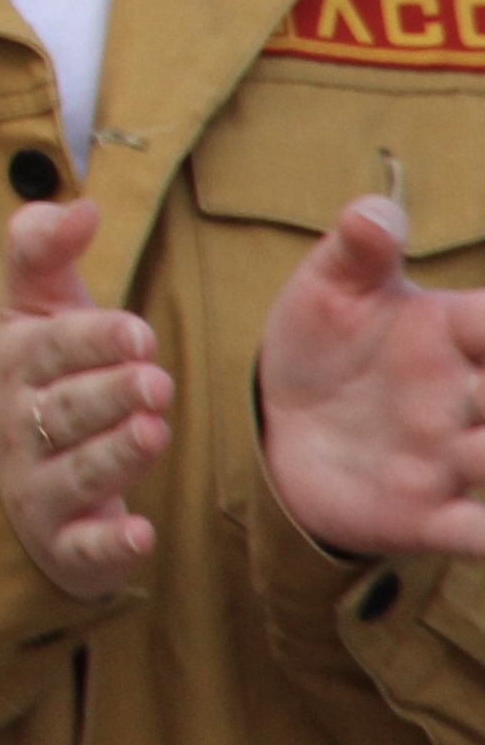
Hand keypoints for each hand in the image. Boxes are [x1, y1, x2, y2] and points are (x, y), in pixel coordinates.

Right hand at [0, 200, 171, 599]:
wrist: (16, 479)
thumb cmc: (43, 381)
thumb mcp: (34, 310)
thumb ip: (45, 248)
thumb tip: (81, 204)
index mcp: (17, 366)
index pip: (49, 347)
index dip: (92, 339)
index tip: (138, 332)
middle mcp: (20, 427)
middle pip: (64, 410)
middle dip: (108, 394)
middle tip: (155, 381)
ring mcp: (39, 488)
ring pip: (76, 472)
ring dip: (115, 455)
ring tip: (154, 432)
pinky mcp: (65, 544)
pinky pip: (83, 548)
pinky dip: (109, 546)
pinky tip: (139, 535)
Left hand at [257, 196, 484, 560]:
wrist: (279, 422)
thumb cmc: (324, 344)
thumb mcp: (330, 289)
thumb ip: (357, 248)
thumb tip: (371, 211)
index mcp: (457, 335)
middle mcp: (468, 399)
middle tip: (483, 397)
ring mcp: (451, 460)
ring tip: (484, 451)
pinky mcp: (424, 516)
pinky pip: (474, 533)